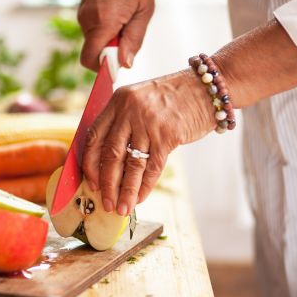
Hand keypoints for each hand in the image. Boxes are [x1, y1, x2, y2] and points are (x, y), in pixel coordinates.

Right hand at [78, 0, 154, 69]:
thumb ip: (134, 39)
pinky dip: (105, 27)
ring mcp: (82, 13)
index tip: (120, 63)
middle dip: (111, 50)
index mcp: (102, 22)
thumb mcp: (144, 9)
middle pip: (94, 52)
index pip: (90, 60)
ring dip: (110, 37)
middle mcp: (87, 20)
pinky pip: (93, 28)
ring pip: (94, 40)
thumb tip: (125, 64)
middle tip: (129, 31)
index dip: (104, 68)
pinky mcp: (83, 8)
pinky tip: (118, 10)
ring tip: (126, 15)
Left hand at [82, 70, 215, 214]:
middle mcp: (129, 110)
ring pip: (132, 165)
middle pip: (111, 154)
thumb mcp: (139, 101)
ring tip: (122, 209)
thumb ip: (123, 123)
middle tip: (105, 202)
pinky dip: (145, 186)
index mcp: (118, 102)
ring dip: (125, 191)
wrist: (205, 87)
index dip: (90, 163)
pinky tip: (140, 198)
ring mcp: (148, 123)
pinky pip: (152, 167)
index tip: (91, 182)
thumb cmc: (172, 98)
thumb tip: (108, 164)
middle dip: (107, 184)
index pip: (95, 137)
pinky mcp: (168, 135)